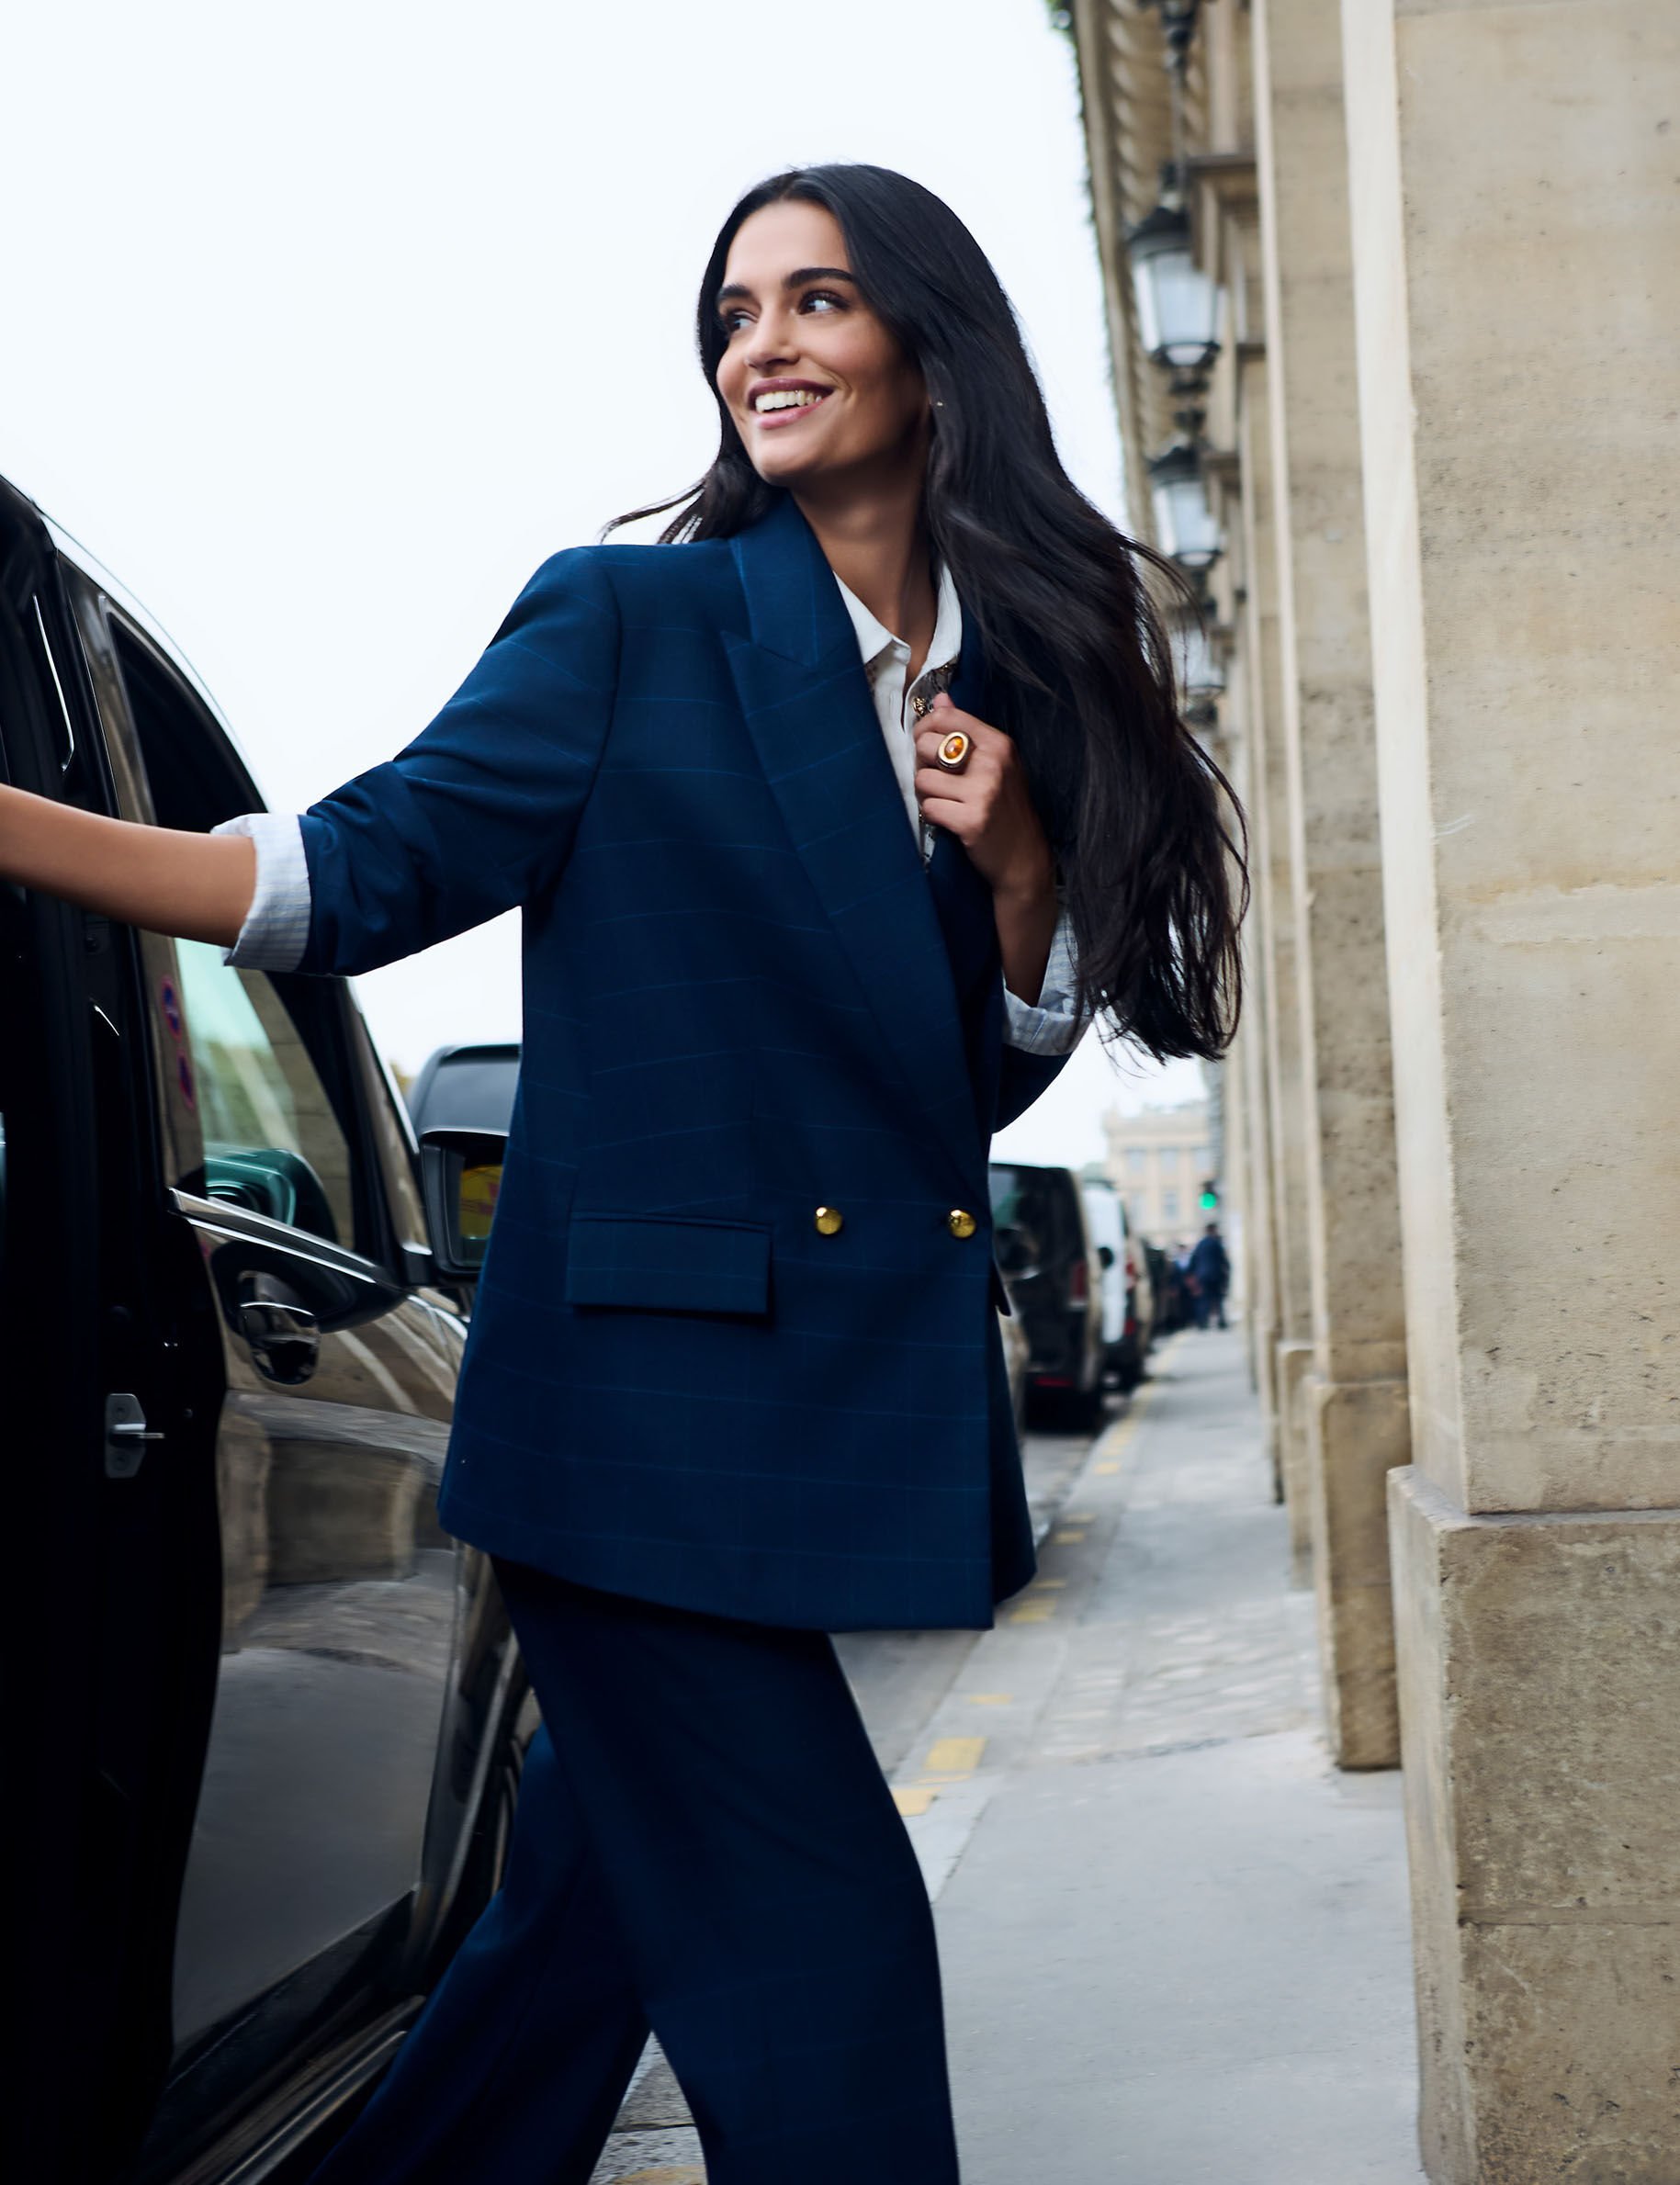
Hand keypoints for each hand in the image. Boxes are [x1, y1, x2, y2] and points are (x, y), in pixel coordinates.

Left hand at [913, 694, 1053, 904]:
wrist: (1024, 858)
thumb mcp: (997, 764)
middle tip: (936, 780)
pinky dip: (932, 816)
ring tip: (944, 802)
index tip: (927, 745)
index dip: (925, 729)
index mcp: (999, 744)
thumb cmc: (1006, 809)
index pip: (946, 717)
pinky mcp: (970, 820)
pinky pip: (928, 808)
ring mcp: (982, 792)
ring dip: (926, 794)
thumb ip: (968, 731)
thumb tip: (940, 699)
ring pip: (923, 779)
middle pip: (927, 745)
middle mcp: (992, 763)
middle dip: (922, 764)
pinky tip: (948, 819)